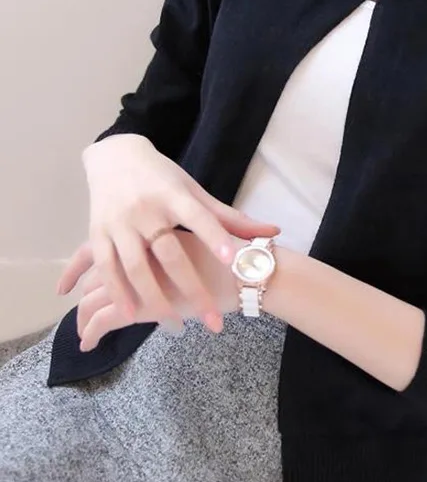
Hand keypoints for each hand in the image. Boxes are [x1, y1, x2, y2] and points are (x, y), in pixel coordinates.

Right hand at [57, 134, 277, 336]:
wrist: (114, 156)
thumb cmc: (163, 178)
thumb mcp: (194, 191)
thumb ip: (230, 217)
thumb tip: (274, 231)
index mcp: (174, 195)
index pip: (199, 217)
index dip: (215, 238)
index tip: (232, 260)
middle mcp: (145, 208)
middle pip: (170, 254)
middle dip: (192, 289)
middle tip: (213, 320)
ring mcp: (119, 222)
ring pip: (136, 267)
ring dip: (155, 300)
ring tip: (176, 325)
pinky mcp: (97, 233)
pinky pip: (107, 267)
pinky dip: (118, 292)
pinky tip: (132, 315)